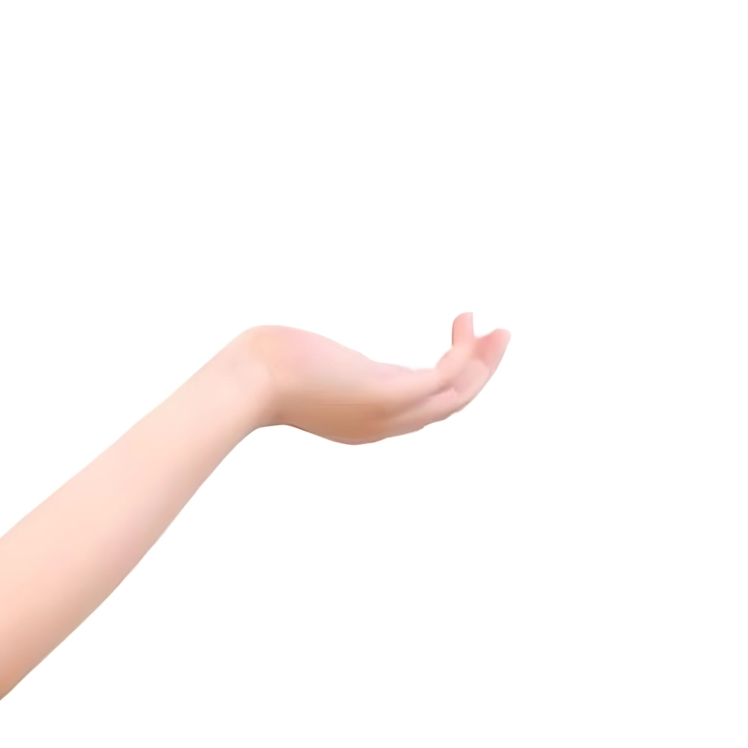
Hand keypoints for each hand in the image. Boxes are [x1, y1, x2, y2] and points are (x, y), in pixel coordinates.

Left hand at [244, 313, 507, 444]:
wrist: (247, 382)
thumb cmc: (263, 370)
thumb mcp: (306, 367)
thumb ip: (323, 366)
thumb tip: (308, 350)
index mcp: (369, 421)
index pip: (426, 407)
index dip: (454, 378)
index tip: (465, 344)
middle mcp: (384, 424)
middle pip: (452, 405)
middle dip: (482, 370)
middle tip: (500, 335)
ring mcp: (389, 413)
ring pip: (457, 397)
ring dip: (484, 363)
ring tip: (499, 330)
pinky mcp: (388, 394)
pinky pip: (443, 378)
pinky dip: (463, 353)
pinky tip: (465, 324)